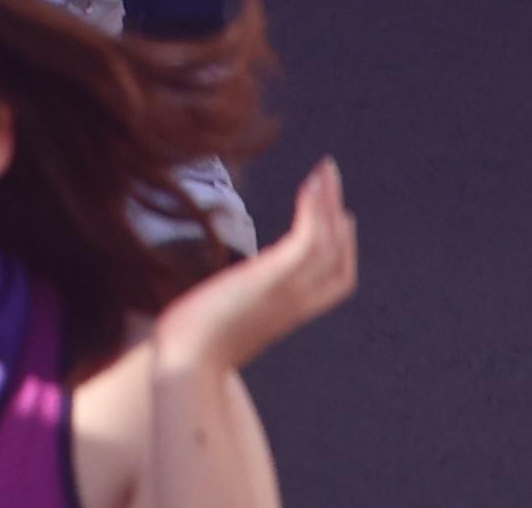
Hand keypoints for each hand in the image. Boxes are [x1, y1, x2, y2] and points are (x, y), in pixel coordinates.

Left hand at [151, 157, 357, 368]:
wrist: (188, 362)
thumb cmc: (196, 344)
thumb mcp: (227, 320)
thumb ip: (237, 304)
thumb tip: (221, 297)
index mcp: (291, 313)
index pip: (336, 282)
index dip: (343, 248)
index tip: (340, 217)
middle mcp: (299, 303)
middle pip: (339, 257)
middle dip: (338, 214)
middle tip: (330, 177)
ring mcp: (290, 292)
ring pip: (327, 241)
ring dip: (328, 200)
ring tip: (325, 168)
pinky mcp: (274, 279)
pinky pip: (308, 239)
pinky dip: (314, 210)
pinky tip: (310, 184)